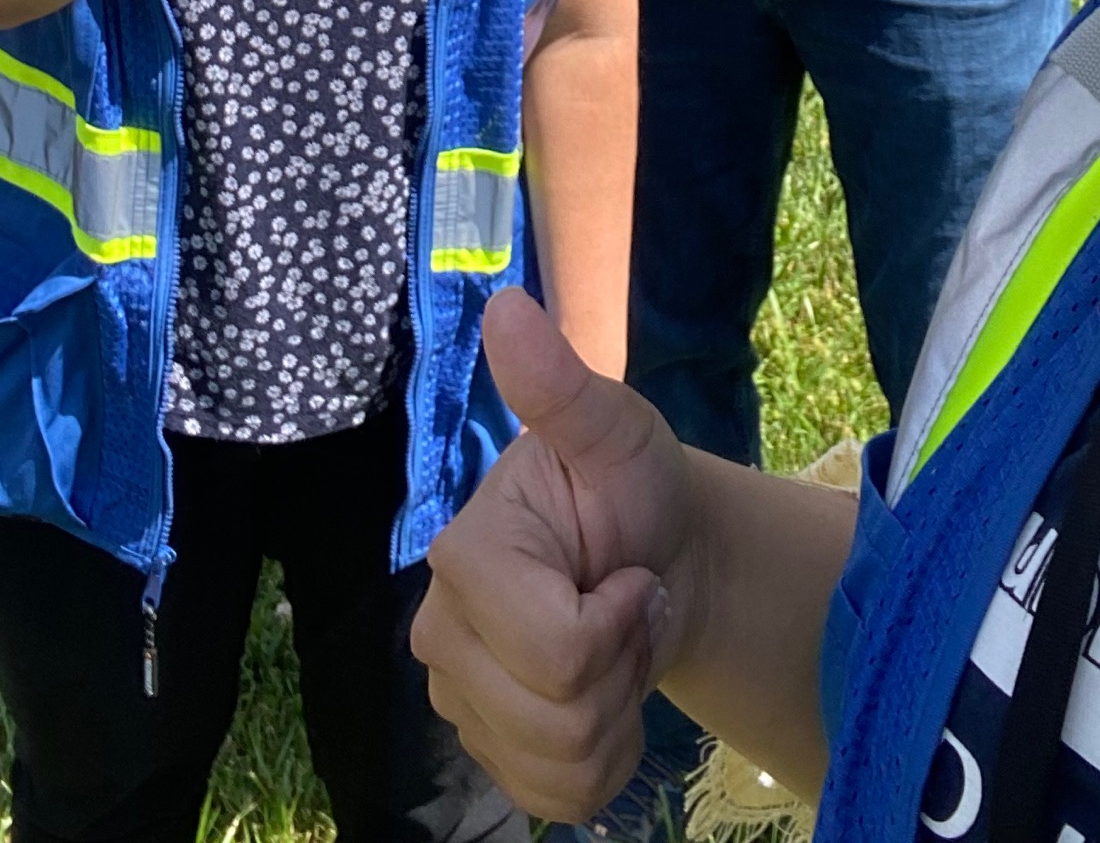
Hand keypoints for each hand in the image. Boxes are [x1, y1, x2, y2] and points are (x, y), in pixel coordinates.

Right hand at [413, 289, 697, 822]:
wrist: (658, 559)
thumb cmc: (632, 487)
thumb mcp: (617, 430)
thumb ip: (562, 386)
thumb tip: (508, 307)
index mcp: (465, 554)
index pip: (557, 648)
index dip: (619, 622)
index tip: (629, 572)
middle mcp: (440, 630)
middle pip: (557, 716)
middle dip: (623, 667)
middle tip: (628, 606)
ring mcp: (457, 697)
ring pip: (557, 765)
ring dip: (616, 712)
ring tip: (618, 644)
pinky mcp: (484, 747)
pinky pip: (554, 799)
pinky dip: (601, 761)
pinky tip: (605, 696)